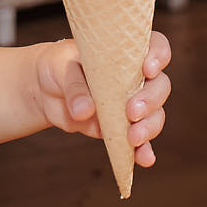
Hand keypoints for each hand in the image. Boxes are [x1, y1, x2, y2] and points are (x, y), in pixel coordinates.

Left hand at [35, 32, 171, 166]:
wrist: (46, 90)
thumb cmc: (59, 67)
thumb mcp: (63, 67)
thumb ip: (76, 87)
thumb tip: (84, 111)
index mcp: (128, 53)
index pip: (156, 47)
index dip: (158, 56)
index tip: (147, 69)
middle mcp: (137, 78)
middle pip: (160, 86)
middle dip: (151, 100)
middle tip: (132, 111)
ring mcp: (131, 104)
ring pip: (155, 115)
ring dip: (149, 127)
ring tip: (133, 138)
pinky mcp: (122, 128)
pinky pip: (140, 141)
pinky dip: (143, 150)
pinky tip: (144, 159)